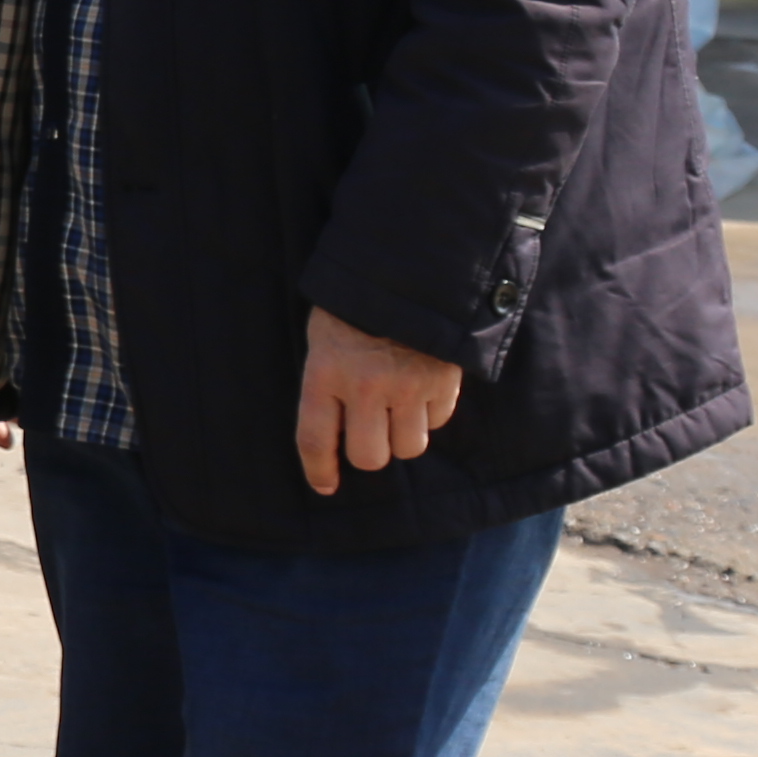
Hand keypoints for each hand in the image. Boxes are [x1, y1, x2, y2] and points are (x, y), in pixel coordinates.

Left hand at [295, 307, 466, 495]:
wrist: (407, 270)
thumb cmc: (354, 306)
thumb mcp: (324, 337)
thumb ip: (327, 383)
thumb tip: (335, 435)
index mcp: (325, 372)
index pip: (315, 439)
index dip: (319, 470)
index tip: (326, 486)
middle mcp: (365, 385)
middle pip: (370, 457)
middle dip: (370, 452)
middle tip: (371, 434)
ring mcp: (408, 385)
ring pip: (408, 447)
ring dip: (403, 436)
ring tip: (398, 408)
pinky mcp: (443, 381)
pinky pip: (438, 422)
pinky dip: (431, 414)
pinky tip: (422, 388)